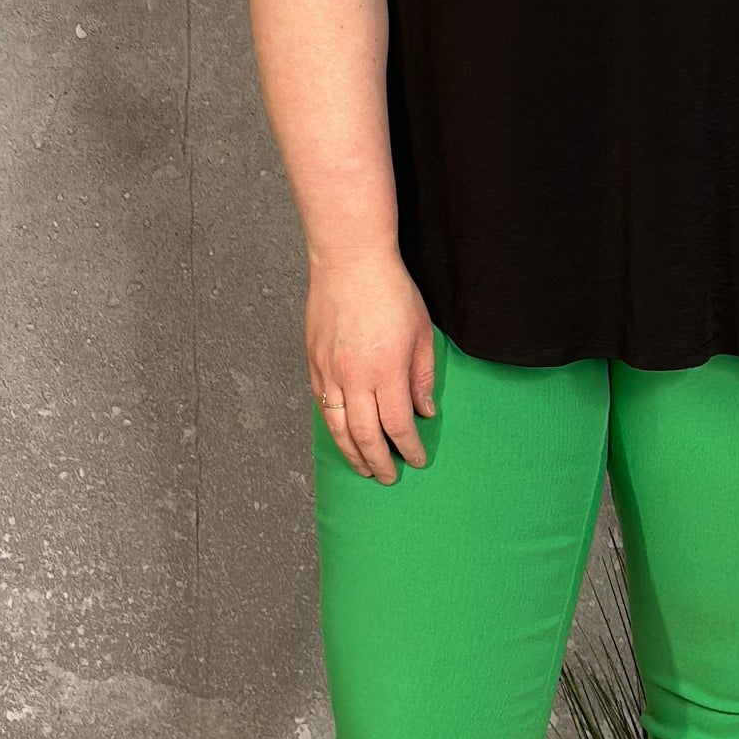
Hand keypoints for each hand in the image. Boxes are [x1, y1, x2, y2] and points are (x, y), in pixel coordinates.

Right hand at [306, 249, 437, 482]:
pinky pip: (323, 406)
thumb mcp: (422, 333)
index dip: (409, 448)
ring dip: (351, 453)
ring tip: (363, 468)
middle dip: (378, 462)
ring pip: (338, 427)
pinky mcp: (314, 363)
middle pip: (365, 436)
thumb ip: (422, 377)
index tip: (417, 460)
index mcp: (386, 371)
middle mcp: (355, 378)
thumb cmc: (390, 291)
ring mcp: (330, 372)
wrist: (350, 261)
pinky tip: (343, 436)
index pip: (398, 426)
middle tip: (388, 477)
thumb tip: (425, 411)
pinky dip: (333, 427)